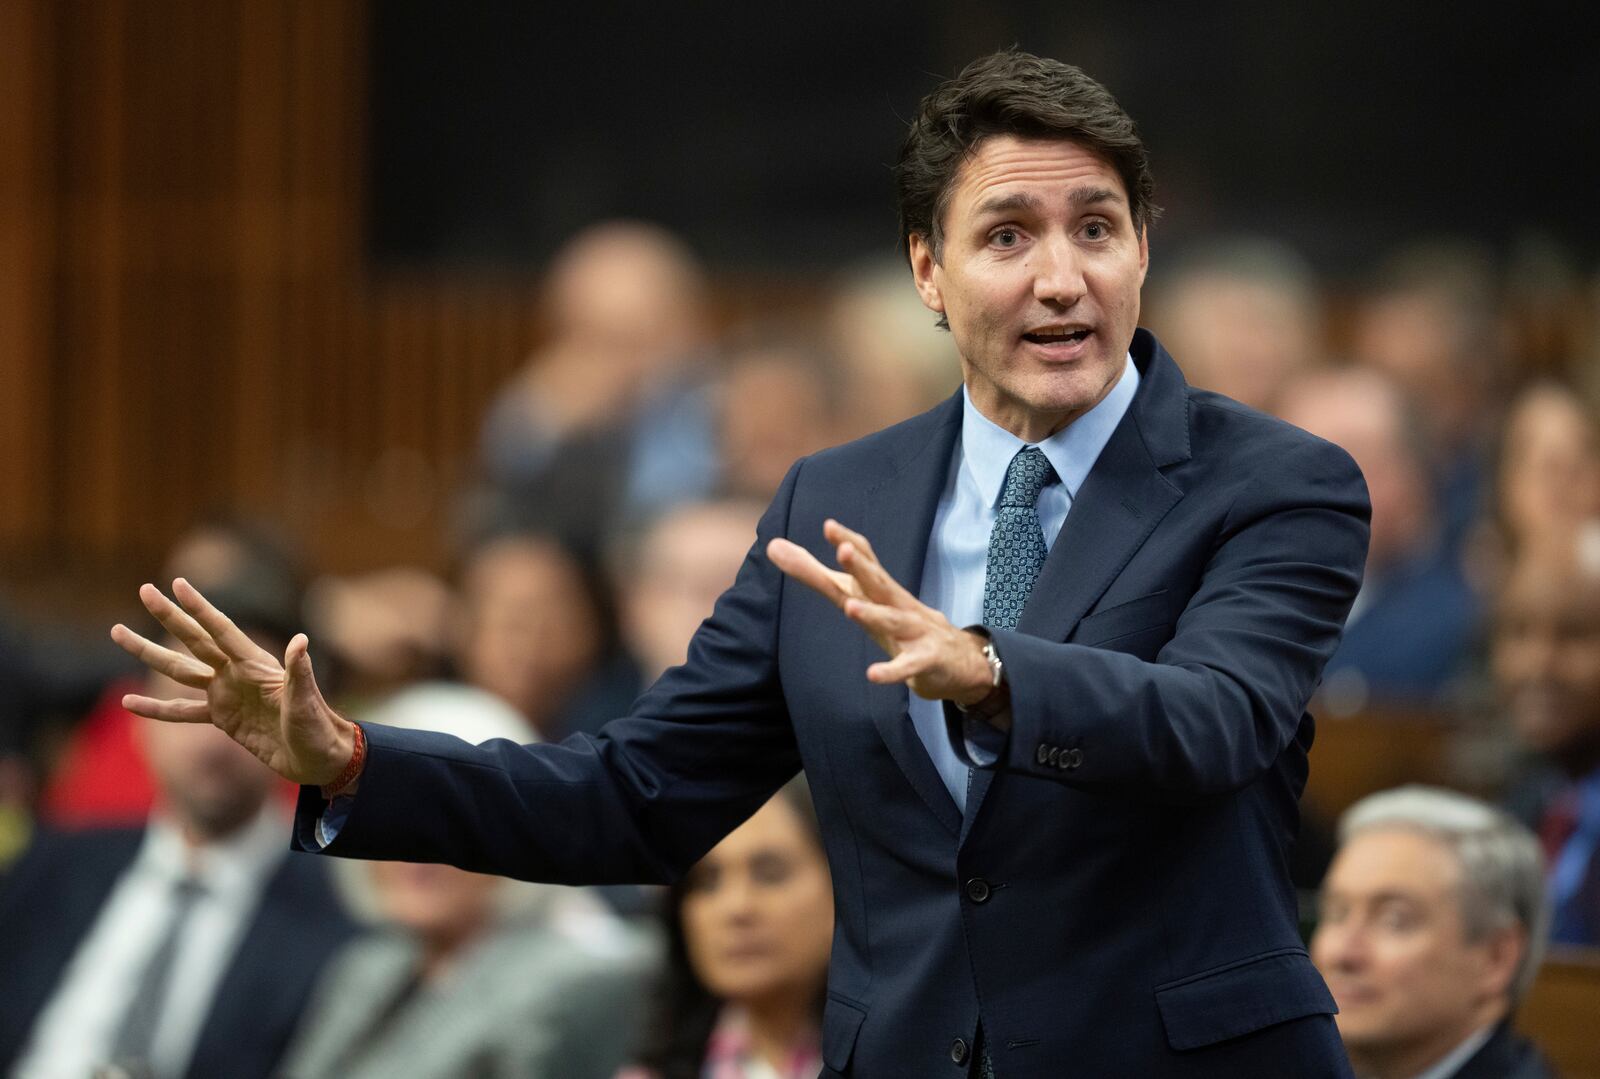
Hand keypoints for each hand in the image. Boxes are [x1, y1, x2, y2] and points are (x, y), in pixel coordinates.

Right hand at [110, 579, 354, 785]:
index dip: (200, 607)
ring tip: (119, 633)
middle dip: (168, 616)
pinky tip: (129, 701)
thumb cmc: (317, 725)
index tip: (177, 584)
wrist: (318, 757)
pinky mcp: (222, 718)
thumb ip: (299, 672)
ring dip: (150, 653)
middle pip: (194, 640)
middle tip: (143, 590)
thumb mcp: (306, 700)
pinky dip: (157, 708)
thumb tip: (300, 640)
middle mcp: (236, 673)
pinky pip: (182, 711)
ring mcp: (226, 694)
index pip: (221, 629)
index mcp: (255, 664)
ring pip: (179, 670)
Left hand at [767, 519, 994, 705]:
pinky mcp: (924, 661)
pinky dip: (891, 671)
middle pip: (879, 582)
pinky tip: (873, 675)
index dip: (850, 543)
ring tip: (851, 608)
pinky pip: (906, 667)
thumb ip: (815, 575)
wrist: (959, 659)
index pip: (868, 560)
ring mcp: (914, 632)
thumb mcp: (858, 597)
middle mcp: (898, 604)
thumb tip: (773, 546)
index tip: (829, 526)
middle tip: (843, 551)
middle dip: (862, 566)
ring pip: (892, 621)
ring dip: (873, 615)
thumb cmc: (900, 622)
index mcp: (881, 589)